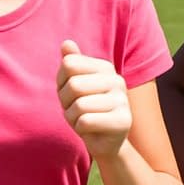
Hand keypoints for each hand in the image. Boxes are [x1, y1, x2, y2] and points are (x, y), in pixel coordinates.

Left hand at [57, 39, 131, 157]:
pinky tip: (90, 130)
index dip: (61, 82)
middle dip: (66, 102)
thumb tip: (66, 43)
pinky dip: (80, 129)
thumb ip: (73, 63)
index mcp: (105, 67)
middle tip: (75, 110)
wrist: (107, 141)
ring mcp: (122, 100)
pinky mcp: (122, 121)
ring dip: (72, 118)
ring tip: (83, 120)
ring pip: (79, 106)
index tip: (70, 93)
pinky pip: (85, 122)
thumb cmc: (88, 110)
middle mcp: (117, 80)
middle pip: (74, 84)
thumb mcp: (76, 86)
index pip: (69, 64)